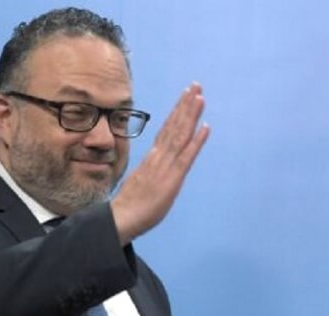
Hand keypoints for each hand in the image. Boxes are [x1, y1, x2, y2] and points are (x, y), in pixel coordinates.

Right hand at [111, 82, 209, 243]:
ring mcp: (165, 166)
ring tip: (200, 96)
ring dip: (191, 114)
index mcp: (152, 158)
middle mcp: (159, 157)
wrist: (122, 218)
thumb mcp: (141, 183)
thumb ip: (149, 173)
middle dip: (185, 104)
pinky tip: (206, 126)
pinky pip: (187, 156)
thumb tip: (153, 169)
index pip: (166, 130)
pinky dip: (197, 141)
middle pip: (174, 126)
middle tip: (196, 85)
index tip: (185, 96)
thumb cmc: (130, 206)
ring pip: (180, 135)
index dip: (176, 112)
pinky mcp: (172, 178)